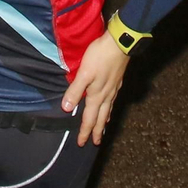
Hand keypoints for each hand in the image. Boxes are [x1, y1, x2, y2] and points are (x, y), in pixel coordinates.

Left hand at [61, 30, 129, 145]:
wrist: (120, 44)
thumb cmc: (99, 56)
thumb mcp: (84, 73)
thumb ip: (75, 91)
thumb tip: (67, 109)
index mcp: (96, 95)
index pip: (89, 118)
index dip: (85, 131)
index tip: (82, 143)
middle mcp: (106, 95)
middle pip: (101, 118)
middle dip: (97, 131)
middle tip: (96, 143)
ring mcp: (113, 89)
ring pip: (108, 110)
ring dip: (104, 121)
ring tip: (103, 129)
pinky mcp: (117, 82)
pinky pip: (112, 101)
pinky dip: (109, 109)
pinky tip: (109, 105)